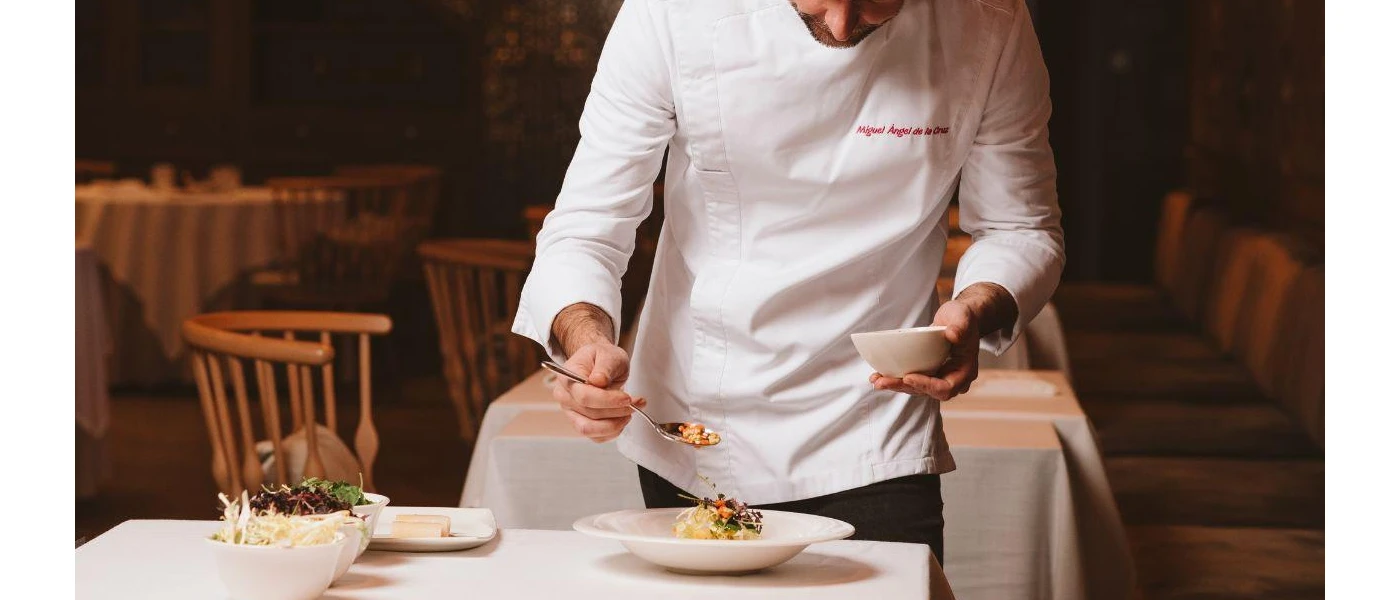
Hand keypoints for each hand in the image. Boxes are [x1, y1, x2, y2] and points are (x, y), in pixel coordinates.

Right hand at [550, 303, 641, 441]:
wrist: (600, 364)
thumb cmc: (602, 358)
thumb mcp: (609, 354)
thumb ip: (604, 367)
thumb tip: (598, 380)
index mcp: (566, 377)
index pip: (584, 396)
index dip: (608, 400)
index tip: (627, 398)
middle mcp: (565, 397)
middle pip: (589, 414)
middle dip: (617, 411)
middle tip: (635, 403)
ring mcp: (571, 412)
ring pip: (590, 430)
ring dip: (615, 424)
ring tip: (631, 411)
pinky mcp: (581, 423)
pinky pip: (596, 437)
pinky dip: (613, 432)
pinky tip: (622, 418)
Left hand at [871, 300, 979, 400]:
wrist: (958, 319)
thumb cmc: (962, 318)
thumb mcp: (963, 317)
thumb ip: (961, 326)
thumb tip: (953, 334)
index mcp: (965, 371)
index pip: (946, 387)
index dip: (926, 385)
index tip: (908, 377)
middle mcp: (952, 379)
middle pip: (927, 392)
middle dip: (904, 387)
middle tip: (882, 382)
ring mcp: (939, 378)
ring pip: (917, 388)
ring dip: (896, 385)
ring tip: (876, 380)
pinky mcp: (928, 373)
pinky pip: (912, 380)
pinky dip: (897, 379)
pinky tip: (880, 375)